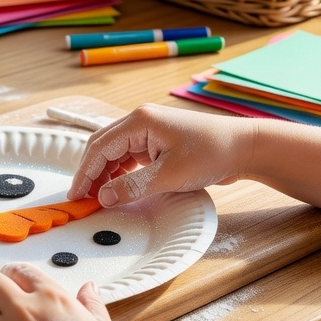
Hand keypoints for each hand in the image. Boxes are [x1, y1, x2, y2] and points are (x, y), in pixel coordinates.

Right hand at [68, 104, 256, 206]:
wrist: (245, 147)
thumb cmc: (212, 153)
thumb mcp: (170, 175)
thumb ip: (133, 186)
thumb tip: (103, 197)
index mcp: (140, 121)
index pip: (99, 147)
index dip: (84, 173)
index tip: (75, 196)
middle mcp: (140, 121)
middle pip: (103, 146)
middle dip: (90, 172)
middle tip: (82, 199)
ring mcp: (150, 130)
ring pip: (115, 152)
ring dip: (105, 173)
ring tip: (99, 197)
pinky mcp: (158, 141)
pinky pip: (130, 155)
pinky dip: (121, 172)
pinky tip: (118, 187)